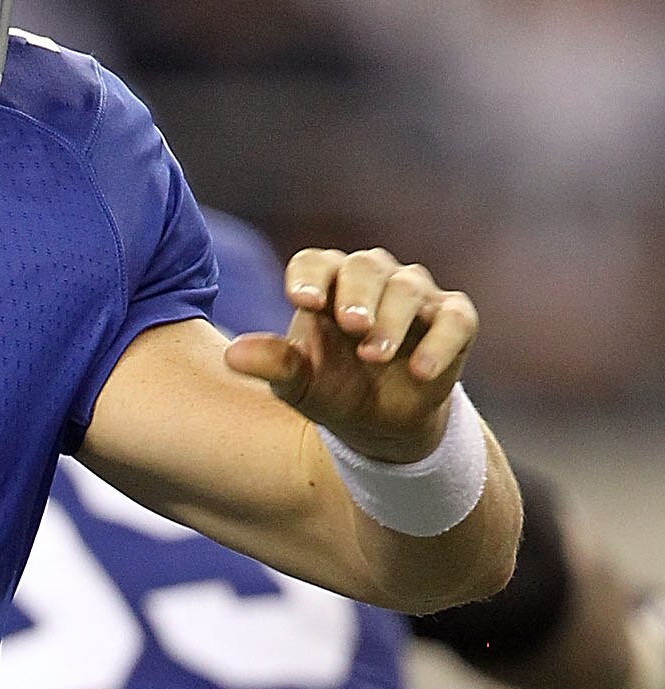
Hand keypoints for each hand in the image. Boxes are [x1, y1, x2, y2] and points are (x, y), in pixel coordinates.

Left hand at [224, 247, 478, 463]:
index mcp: (328, 284)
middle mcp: (373, 279)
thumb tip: (231, 356)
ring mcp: (415, 296)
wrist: (379, 425)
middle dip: (358, 295)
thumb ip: (272, 365)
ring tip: (376, 354)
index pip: (316, 263)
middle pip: (365, 267)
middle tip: (352, 326)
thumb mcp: (298, 385)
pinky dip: (440, 342)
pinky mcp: (453, 320)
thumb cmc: (332, 389)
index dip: (310, 276)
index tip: (302, 301)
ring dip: (392, 319)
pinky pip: (455, 318)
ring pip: (408, 287)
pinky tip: (420, 371)